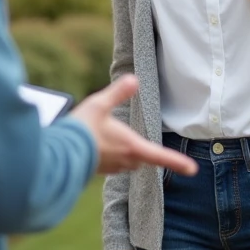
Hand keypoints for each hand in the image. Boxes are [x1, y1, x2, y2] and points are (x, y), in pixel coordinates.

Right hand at [69, 75, 197, 176]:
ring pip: (127, 161)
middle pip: (142, 156)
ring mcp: (112, 167)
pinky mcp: (99, 170)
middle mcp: (125, 160)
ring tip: (108, 136)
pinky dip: (110, 155)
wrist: (57, 153)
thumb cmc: (81, 128)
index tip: (192, 169)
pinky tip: (96, 144)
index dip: (177, 162)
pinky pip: (112, 163)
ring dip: (124, 151)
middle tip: (129, 134)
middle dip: (141, 148)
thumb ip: (118, 92)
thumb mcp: (99, 104)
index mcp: (131, 146)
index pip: (159, 156)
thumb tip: (134, 79)